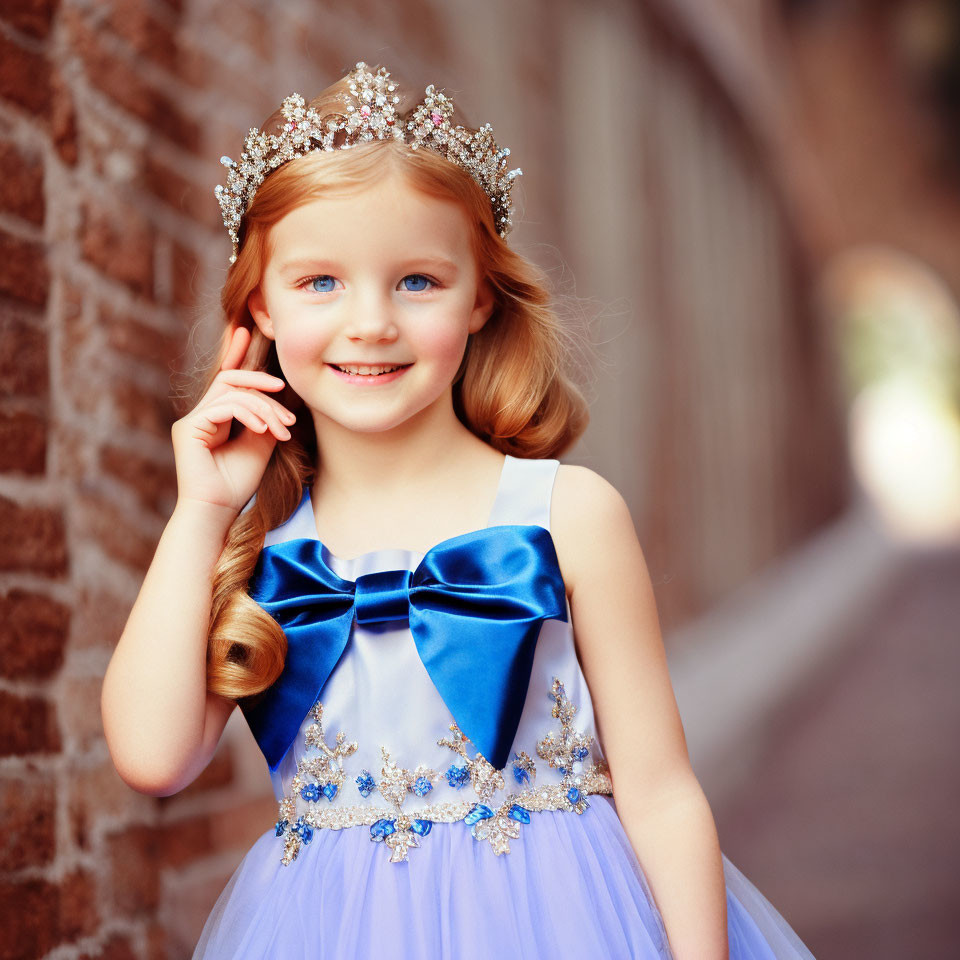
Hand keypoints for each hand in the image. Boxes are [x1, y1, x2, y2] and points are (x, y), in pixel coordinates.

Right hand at [171, 324, 296, 513]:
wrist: (219, 511)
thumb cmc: (239, 482)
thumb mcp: (261, 444)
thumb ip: (264, 417)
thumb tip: (275, 399)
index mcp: (217, 417)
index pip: (227, 377)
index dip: (235, 354)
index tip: (245, 331)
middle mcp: (201, 414)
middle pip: (233, 380)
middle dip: (262, 384)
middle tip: (287, 405)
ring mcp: (193, 420)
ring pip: (232, 391)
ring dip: (265, 408)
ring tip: (282, 430)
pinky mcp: (189, 428)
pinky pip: (225, 406)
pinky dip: (250, 414)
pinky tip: (264, 432)